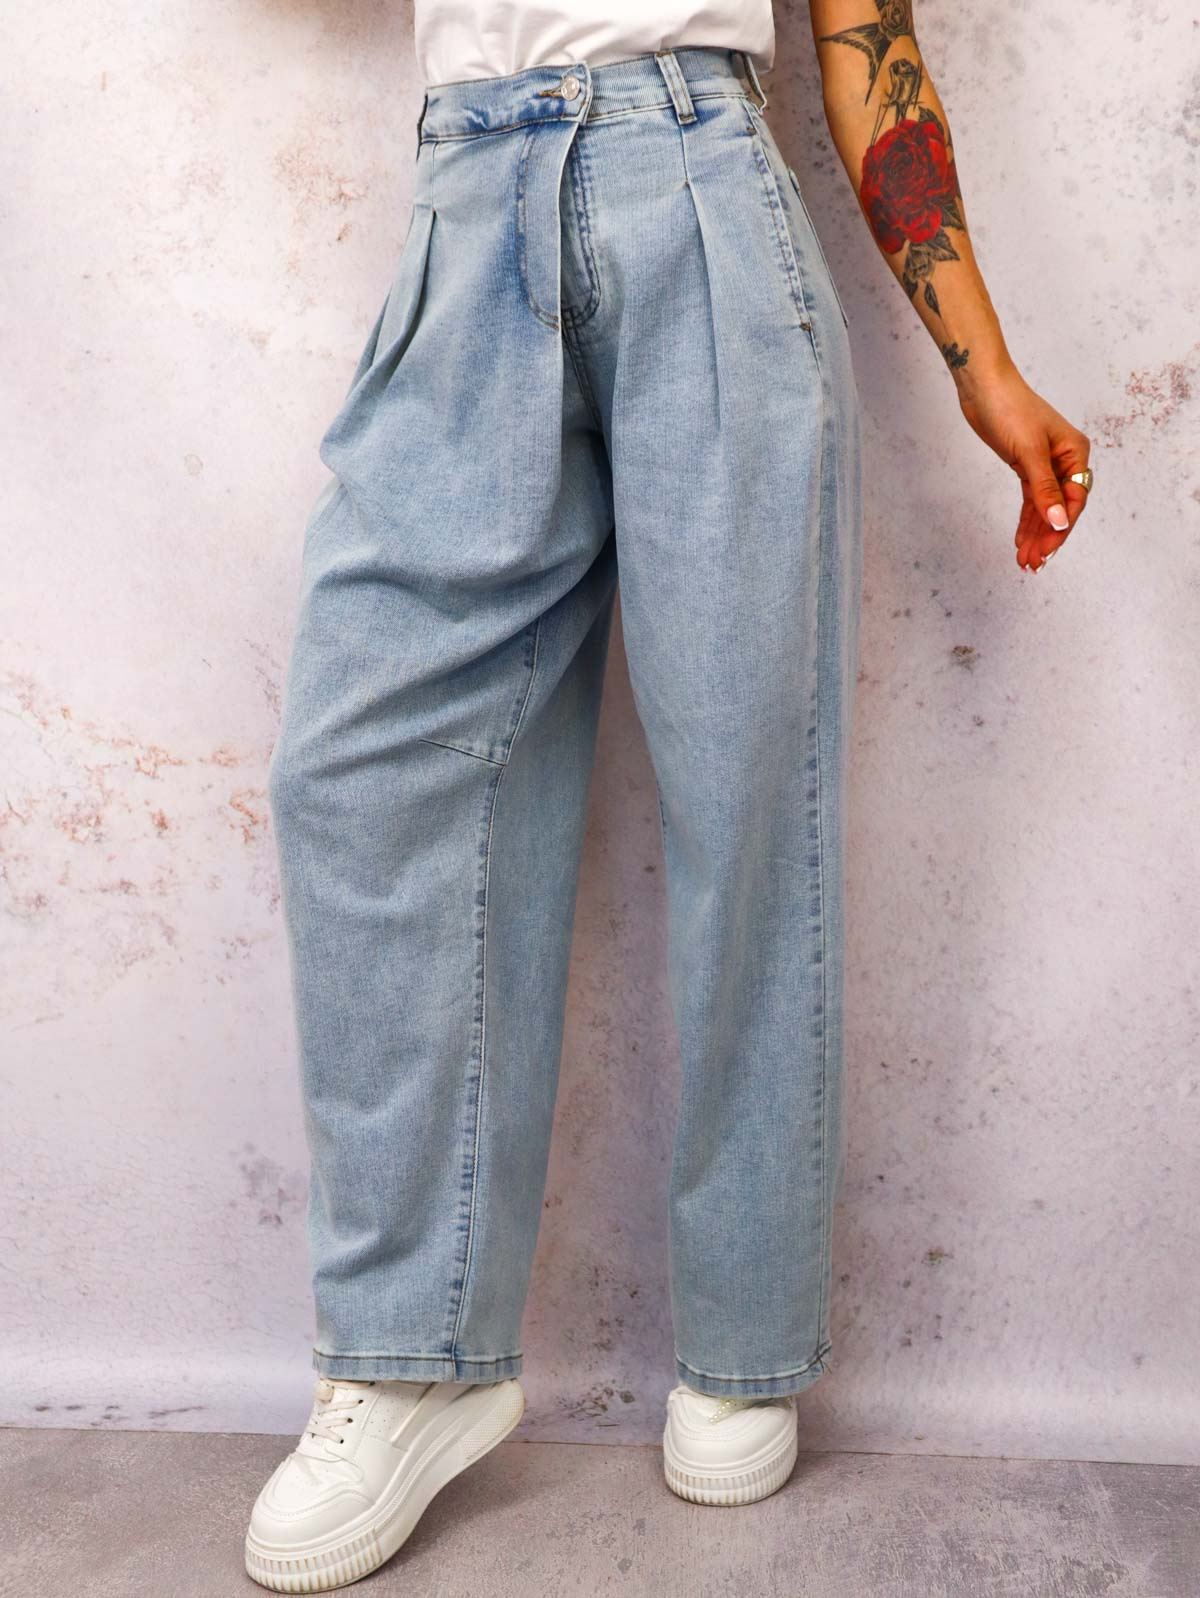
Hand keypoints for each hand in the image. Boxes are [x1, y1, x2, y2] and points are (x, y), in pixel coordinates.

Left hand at [956, 363, 1091, 572]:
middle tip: (1032, 563)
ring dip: (1036, 534)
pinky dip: (1027, 521)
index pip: (1074, 499)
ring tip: (1025, 561)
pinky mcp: (1026, 466)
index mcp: (1075, 453)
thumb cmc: (1010, 409)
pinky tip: (1021, 541)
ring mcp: (1046, 464)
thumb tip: (1060, 522)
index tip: (1047, 550)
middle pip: (1061, 508)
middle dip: (1047, 537)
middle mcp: (1065, 460)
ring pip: (1045, 508)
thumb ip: (1045, 490)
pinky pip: (1031, 500)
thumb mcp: (1029, 453)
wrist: (983, 387)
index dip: (1061, 527)